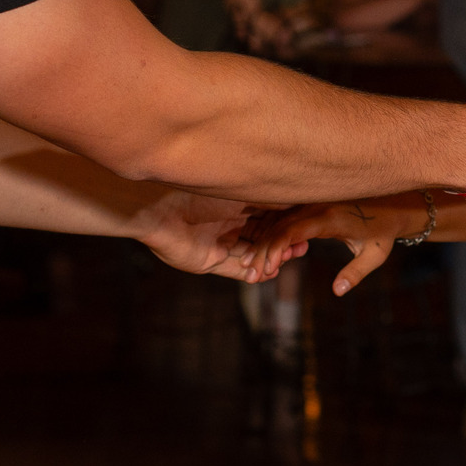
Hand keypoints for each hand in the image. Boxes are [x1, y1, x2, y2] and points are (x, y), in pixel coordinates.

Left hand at [138, 188, 298, 281]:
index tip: (306, 227)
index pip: (268, 217)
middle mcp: (228, 224)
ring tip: (289, 259)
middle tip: (303, 247)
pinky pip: (235, 270)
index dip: (286, 224)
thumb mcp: (236, 192)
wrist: (159, 211)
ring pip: (252, 254)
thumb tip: (293, 194)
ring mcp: (219, 244)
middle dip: (283, 243)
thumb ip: (262, 197)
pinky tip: (269, 273)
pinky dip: (252, 272)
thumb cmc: (196, 193)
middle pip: (263, 237)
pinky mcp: (209, 261)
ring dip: (271, 258)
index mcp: (235, 204)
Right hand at [244, 199, 410, 295]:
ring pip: (278, 223)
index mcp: (330, 218)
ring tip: (250, 268)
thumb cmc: (384, 232)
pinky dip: (272, 236)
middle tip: (251, 276)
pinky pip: (285, 220)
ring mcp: (311, 205)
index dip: (277, 247)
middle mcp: (317, 208)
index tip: (268, 268)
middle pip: (279, 227)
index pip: (294, 230)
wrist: (394, 204)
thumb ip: (356, 273)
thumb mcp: (375, 255)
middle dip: (263, 251)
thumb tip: (337, 291)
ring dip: (263, 244)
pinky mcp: (310, 207)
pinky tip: (261, 253)